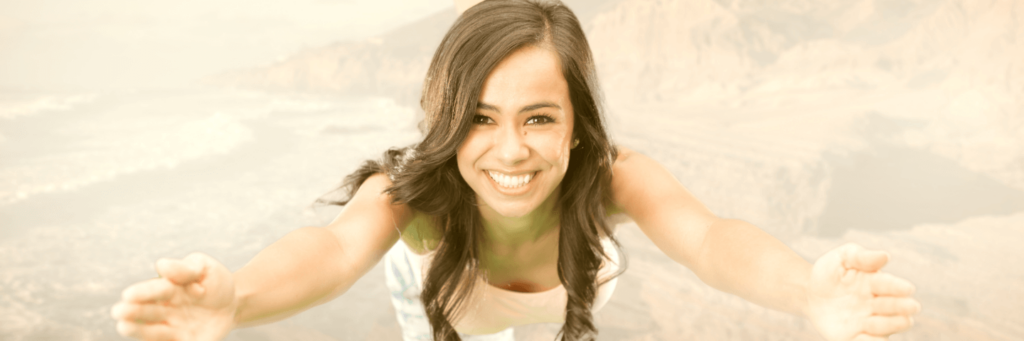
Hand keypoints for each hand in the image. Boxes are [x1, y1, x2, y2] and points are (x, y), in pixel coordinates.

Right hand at [111, 253, 236, 340]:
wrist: (232, 303)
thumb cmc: (213, 282)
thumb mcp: (204, 268)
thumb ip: (185, 269)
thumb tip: (162, 265)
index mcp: (169, 289)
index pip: (155, 290)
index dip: (144, 292)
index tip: (128, 295)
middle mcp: (166, 311)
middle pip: (148, 312)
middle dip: (133, 312)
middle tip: (119, 312)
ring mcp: (174, 329)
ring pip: (154, 332)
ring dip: (140, 330)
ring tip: (124, 327)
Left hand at [806, 243, 920, 340]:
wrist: (809, 293)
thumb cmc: (830, 273)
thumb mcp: (842, 258)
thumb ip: (861, 257)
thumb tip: (885, 256)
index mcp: (876, 283)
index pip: (890, 285)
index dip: (898, 287)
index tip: (907, 288)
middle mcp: (877, 305)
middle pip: (893, 307)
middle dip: (901, 307)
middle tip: (910, 307)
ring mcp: (868, 322)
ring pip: (885, 328)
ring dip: (887, 325)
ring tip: (882, 322)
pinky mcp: (855, 338)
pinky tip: (869, 339)